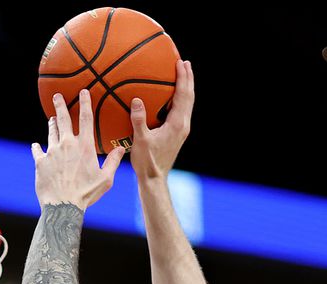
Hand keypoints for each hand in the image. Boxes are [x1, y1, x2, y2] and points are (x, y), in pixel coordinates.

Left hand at [33, 89, 124, 208]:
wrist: (63, 206)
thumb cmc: (86, 194)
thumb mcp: (105, 179)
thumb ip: (113, 162)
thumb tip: (121, 149)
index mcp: (84, 147)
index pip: (86, 118)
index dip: (85, 103)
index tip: (83, 91)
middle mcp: (67, 145)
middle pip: (63, 119)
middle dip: (60, 105)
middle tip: (57, 96)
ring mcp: (52, 152)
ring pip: (50, 132)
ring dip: (51, 124)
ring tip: (50, 119)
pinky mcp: (40, 162)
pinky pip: (37, 150)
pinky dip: (36, 147)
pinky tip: (35, 145)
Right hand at [130, 60, 193, 179]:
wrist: (155, 179)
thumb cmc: (147, 162)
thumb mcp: (141, 140)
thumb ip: (138, 120)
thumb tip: (136, 100)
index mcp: (177, 124)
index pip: (183, 95)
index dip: (183, 77)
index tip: (181, 62)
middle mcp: (183, 125)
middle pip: (189, 97)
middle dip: (188, 78)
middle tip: (184, 62)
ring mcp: (181, 130)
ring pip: (187, 104)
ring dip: (185, 87)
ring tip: (182, 74)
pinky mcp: (177, 134)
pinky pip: (180, 111)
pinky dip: (178, 99)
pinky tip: (171, 96)